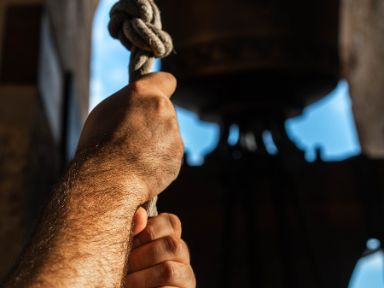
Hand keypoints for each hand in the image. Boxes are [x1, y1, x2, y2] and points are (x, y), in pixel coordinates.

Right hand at [76, 72, 183, 201]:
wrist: (108, 178)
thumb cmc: (99, 144)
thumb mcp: (105, 110)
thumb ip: (130, 101)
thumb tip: (140, 103)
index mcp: (144, 93)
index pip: (167, 80)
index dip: (161, 88)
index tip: (157, 96)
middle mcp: (163, 109)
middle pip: (165, 110)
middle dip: (154, 119)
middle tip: (133, 134)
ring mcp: (173, 133)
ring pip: (168, 133)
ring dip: (157, 140)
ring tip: (134, 154)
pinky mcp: (177, 155)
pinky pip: (169, 153)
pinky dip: (160, 158)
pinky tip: (142, 166)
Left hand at [126, 209, 195, 287]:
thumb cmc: (125, 271)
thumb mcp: (127, 250)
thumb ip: (133, 232)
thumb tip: (139, 213)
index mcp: (169, 237)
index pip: (171, 222)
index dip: (151, 229)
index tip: (132, 241)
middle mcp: (182, 255)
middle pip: (171, 245)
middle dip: (142, 256)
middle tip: (123, 267)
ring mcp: (185, 276)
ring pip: (169, 270)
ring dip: (141, 278)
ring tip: (125, 284)